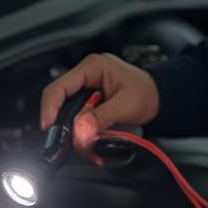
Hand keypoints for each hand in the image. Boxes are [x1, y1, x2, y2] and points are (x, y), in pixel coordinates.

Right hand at [40, 53, 160, 157]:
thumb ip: (101, 117)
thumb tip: (81, 130)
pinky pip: (75, 114)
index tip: (48, 125)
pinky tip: (87, 137)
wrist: (160, 98)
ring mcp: (87, 87)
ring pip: (65, 108)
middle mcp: (86, 74)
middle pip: (58, 98)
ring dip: (70, 126)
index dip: (50, 107)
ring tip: (82, 141)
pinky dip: (79, 128)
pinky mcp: (89, 99)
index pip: (60, 86)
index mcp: (92, 67)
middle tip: (66, 138)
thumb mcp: (125, 106)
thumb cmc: (147, 94)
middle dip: (60, 120)